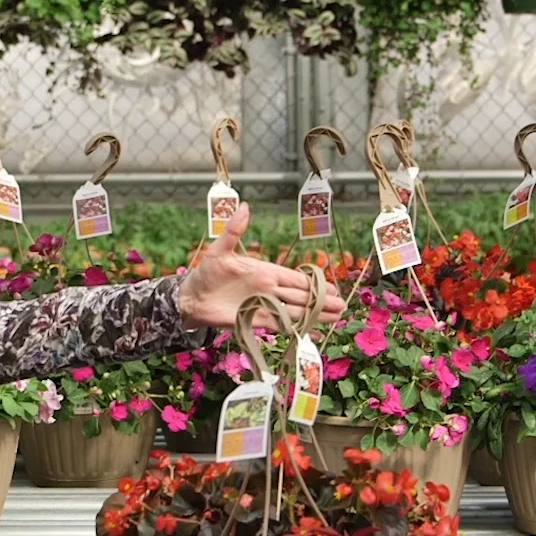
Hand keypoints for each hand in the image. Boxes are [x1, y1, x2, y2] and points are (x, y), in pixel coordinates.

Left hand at [176, 203, 345, 329]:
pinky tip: (311, 329)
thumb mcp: (219, 250)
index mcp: (265, 271)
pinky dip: (296, 327)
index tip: (333, 287)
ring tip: (336, 317)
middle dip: (322, 301)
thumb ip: (234, 230)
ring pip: (294, 311)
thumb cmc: (205, 272)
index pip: (296, 277)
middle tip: (343, 305)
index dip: (314, 282)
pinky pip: (279, 324)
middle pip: (301, 295)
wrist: (191, 298)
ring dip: (315, 314)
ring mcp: (263, 305)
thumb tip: (245, 206)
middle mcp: (268, 289)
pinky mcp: (254, 321)